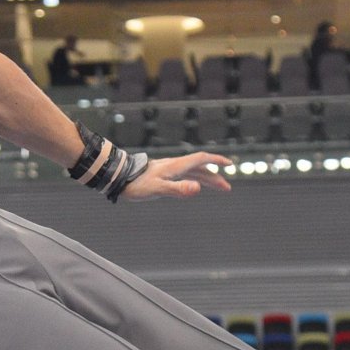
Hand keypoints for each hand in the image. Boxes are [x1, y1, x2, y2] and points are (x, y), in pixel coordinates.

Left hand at [117, 151, 231, 200]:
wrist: (119, 179)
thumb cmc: (137, 185)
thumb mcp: (159, 189)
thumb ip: (178, 189)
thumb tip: (197, 189)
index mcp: (176, 166)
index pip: (201, 159)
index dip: (216, 161)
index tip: (229, 164)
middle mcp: (175, 166)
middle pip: (200, 168)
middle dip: (215, 176)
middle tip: (227, 188)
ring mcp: (169, 170)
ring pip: (193, 172)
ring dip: (207, 179)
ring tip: (218, 188)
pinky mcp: (163, 175)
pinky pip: (184, 176)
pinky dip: (195, 180)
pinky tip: (195, 186)